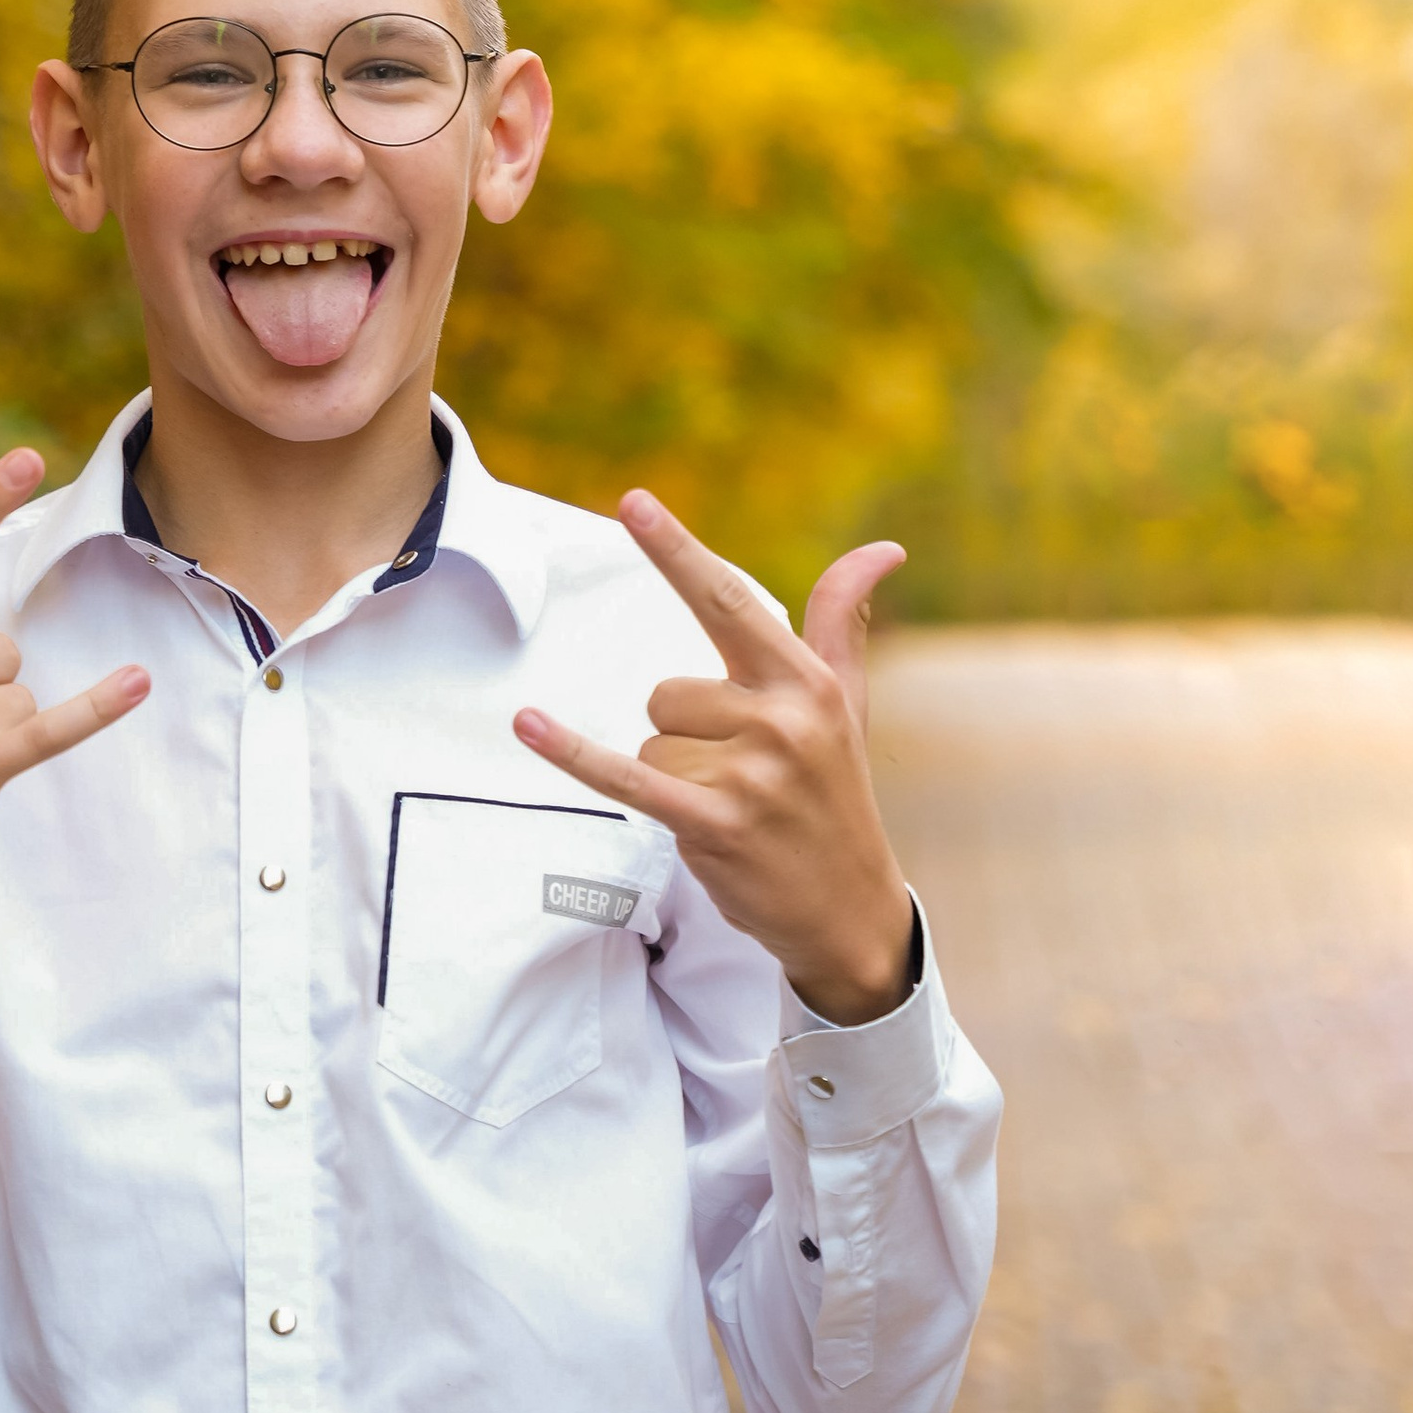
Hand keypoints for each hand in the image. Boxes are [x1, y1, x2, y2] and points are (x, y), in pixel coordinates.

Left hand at [512, 490, 913, 1023]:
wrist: (851, 911)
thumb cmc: (837, 794)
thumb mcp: (848, 704)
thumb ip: (842, 620)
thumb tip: (885, 548)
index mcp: (807, 682)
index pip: (728, 601)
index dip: (676, 552)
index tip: (631, 502)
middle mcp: (781, 721)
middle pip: (665, 691)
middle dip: (683, 731)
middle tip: (740, 774)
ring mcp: (749, 775)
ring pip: (651, 740)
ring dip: (674, 774)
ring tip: (730, 806)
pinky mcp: (714, 824)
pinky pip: (625, 777)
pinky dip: (573, 754)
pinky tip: (527, 723)